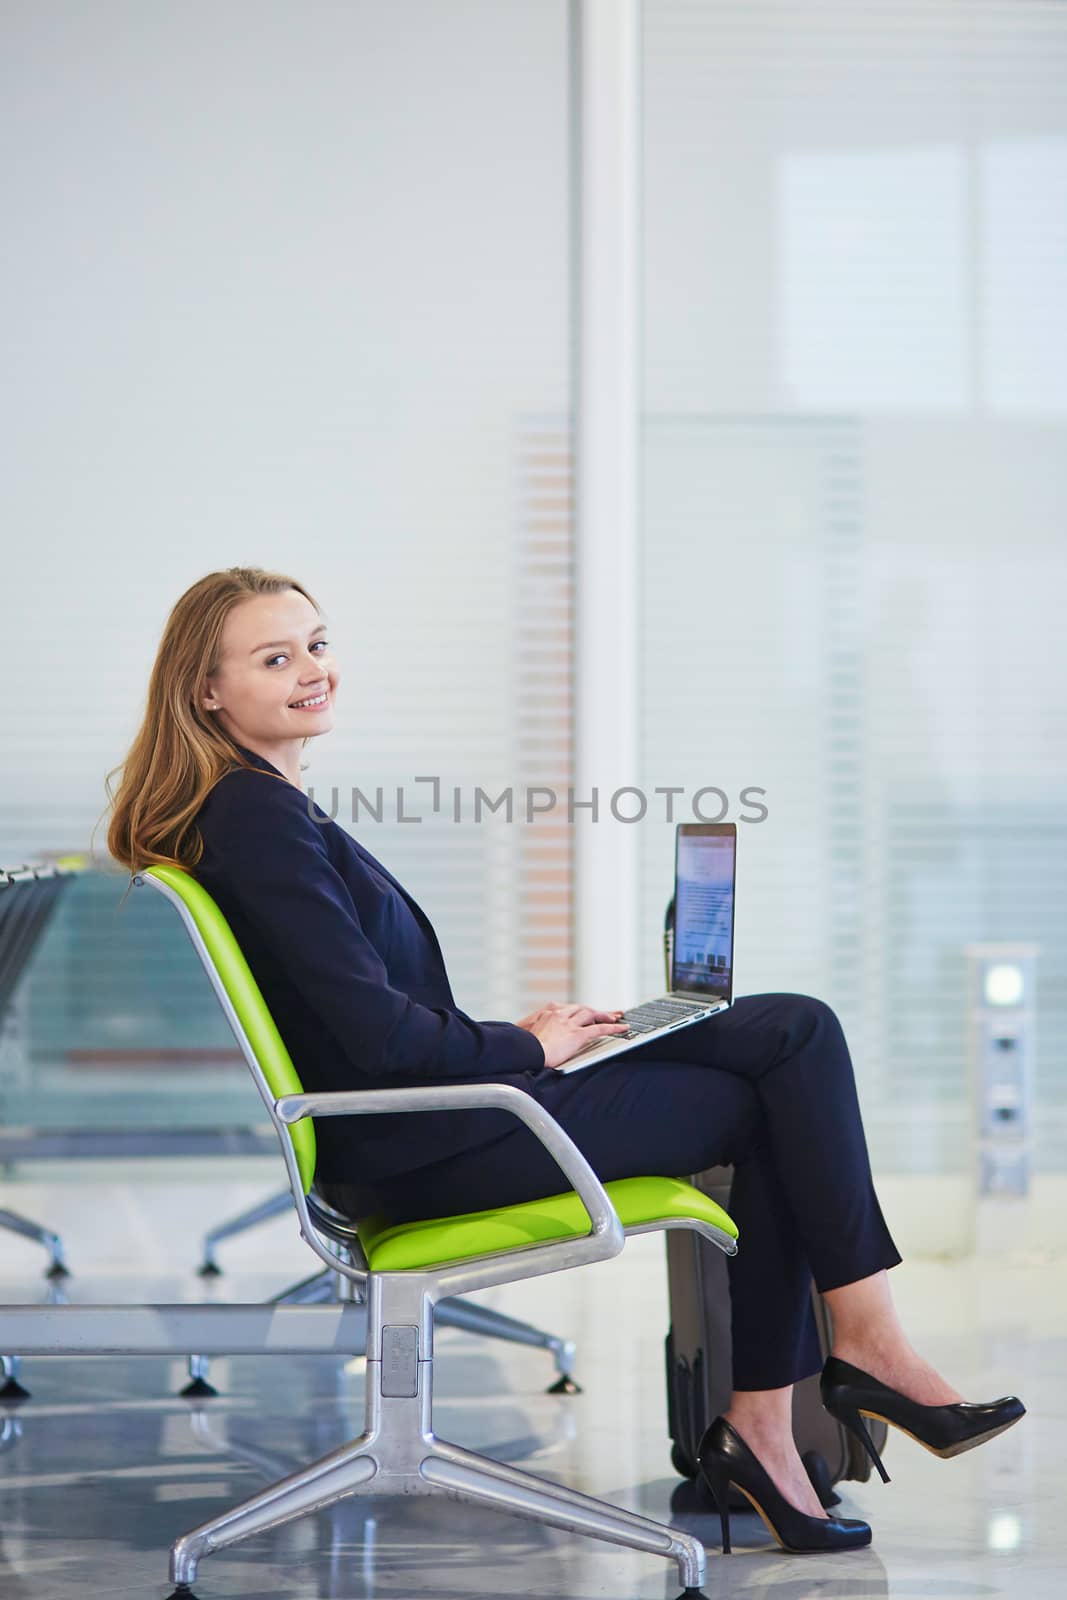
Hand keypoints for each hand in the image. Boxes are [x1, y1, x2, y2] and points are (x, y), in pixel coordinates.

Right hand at [514, 1000, 628, 1070]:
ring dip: (606, 1015)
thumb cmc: (524, 1049)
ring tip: (617, 1017)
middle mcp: (560, 1014)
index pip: (569, 1009)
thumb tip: (536, 1038)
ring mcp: (569, 1023)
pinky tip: (623, 1028)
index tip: (587, 1012)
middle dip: (596, 1010)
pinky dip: (613, 1027)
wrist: (526, 1053)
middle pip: (582, 1008)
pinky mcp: (577, 1034)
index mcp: (548, 1013)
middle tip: (609, 1012)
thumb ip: (536, 1032)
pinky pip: (599, 1028)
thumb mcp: (528, 1035)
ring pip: (592, 1014)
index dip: (581, 1010)